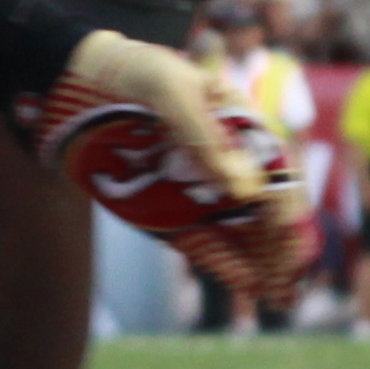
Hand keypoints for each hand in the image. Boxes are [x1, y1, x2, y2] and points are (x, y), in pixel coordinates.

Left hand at [15, 32, 300, 300]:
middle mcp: (225, 166)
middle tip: (293, 278)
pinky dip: (226, 265)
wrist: (76, 82)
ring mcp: (197, 192)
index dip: (287, 204)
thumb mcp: (171, 91)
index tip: (289, 233)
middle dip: (283, 246)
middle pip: (265, 212)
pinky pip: (204, 244)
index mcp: (239, 129)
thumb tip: (243, 189)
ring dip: (264, 264)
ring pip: (241, 235)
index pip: (275, 172)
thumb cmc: (135, 73)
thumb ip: (204, 136)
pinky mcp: (167, 212)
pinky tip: (249, 284)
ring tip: (282, 295)